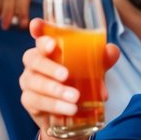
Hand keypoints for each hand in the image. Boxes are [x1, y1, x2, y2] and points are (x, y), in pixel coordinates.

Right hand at [20, 18, 118, 139]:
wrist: (71, 113)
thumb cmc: (79, 81)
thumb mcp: (93, 69)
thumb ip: (102, 59)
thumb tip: (111, 50)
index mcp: (49, 49)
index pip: (39, 34)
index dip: (37, 29)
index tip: (38, 26)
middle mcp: (35, 62)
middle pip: (33, 58)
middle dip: (49, 66)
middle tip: (66, 75)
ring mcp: (29, 81)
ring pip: (34, 82)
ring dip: (55, 90)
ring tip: (74, 98)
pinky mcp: (29, 100)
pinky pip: (36, 101)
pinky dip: (53, 105)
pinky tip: (68, 109)